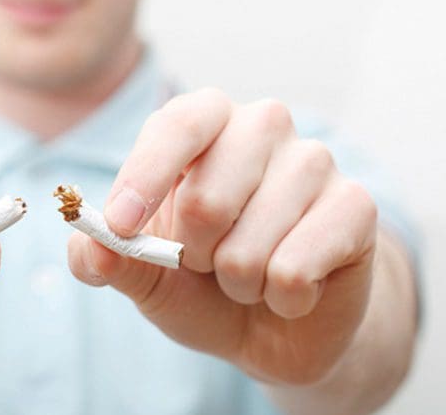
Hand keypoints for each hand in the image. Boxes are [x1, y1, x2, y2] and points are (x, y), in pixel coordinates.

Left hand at [68, 88, 376, 383]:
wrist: (273, 322)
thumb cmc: (200, 283)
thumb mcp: (144, 274)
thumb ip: (107, 260)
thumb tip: (89, 250)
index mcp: (204, 122)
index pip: (177, 124)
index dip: (144, 177)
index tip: (122, 226)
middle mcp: (262, 125)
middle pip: (206, 197)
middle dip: (194, 256)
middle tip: (207, 261)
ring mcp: (314, 161)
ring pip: (251, 245)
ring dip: (237, 282)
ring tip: (249, 275)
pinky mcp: (356, 205)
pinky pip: (296, 269)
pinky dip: (281, 299)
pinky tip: (290, 289)